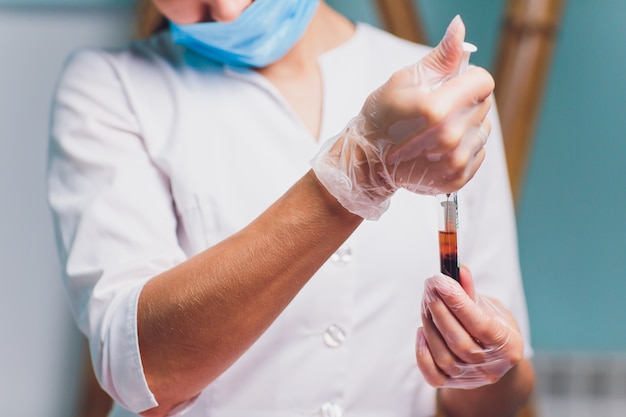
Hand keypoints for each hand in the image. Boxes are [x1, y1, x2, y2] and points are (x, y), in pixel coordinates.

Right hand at [310, 15, 493, 219]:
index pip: (483, 81)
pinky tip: (440, 147)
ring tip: (438, 129)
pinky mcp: (457, 178)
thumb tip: (460, 28)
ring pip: (482, 129)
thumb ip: (440, 57)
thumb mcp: (405, 79)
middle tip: (437, 109)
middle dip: (465, 101)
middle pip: (484, 104)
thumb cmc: (382, 117)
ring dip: (466, 125)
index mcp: (436, 108)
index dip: (469, 77)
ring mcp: (454, 161)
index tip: (451, 83)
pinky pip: (478, 153)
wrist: (368, 161)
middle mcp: (449, 137)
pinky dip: (463, 148)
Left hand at [416, 266, 524, 388]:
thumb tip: (458, 269)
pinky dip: (422, 353)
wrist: (493, 359)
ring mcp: (471, 379)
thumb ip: (471, 292)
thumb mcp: (489, 307)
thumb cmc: (491, 326)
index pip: (480, 325)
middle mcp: (491, 367)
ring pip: (443, 356)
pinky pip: (432, 375)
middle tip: (430, 285)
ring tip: (426, 300)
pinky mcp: (452, 385)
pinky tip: (421, 331)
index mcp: (508, 346)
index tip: (440, 280)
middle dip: (439, 310)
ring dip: (429, 325)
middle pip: (459, 341)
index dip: (457, 302)